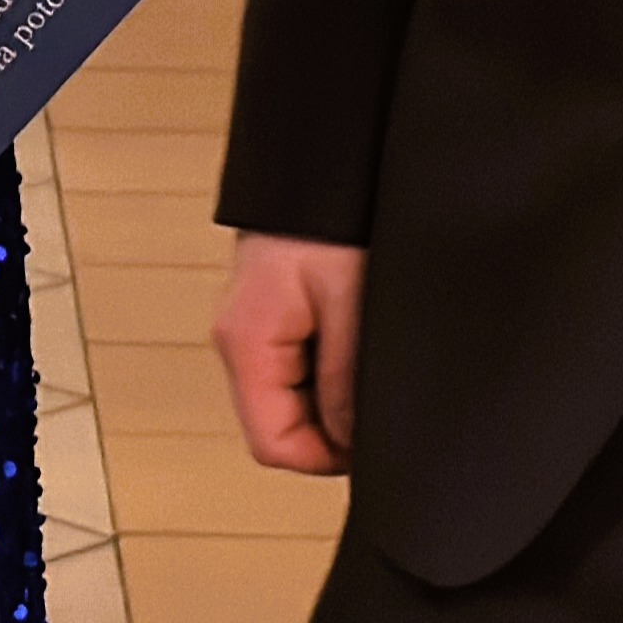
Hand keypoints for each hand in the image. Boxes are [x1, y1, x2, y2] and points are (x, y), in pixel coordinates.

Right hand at [218, 232, 365, 475]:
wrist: (323, 162)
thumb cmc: (330, 219)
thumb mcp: (350, 304)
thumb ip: (347, 379)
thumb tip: (353, 441)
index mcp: (248, 344)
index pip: (272, 443)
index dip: (323, 460)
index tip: (369, 450)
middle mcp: (242, 342)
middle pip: (280, 425)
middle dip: (331, 429)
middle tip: (380, 408)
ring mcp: (257, 330)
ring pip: (292, 399)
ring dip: (333, 399)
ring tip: (371, 367)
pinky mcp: (275, 316)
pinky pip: (300, 368)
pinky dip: (332, 371)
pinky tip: (360, 347)